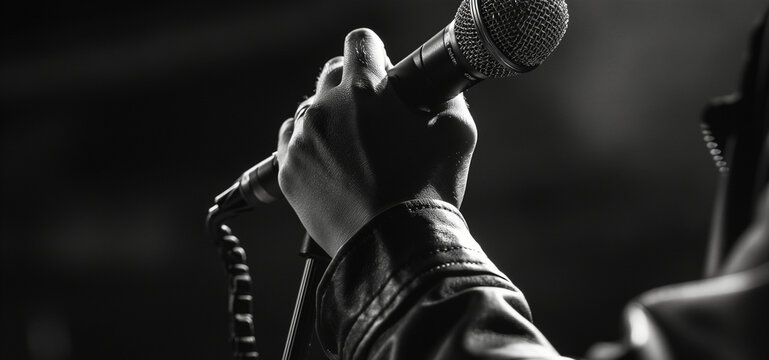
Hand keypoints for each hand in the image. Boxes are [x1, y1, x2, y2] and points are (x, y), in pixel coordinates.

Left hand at [276, 28, 476, 256]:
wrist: (393, 250)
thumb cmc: (427, 192)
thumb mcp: (457, 134)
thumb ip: (446, 99)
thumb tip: (438, 91)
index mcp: (364, 91)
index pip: (360, 42)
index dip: (376, 54)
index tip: (384, 75)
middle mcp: (325, 109)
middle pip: (332, 73)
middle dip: (353, 86)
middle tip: (374, 118)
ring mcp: (301, 142)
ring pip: (309, 110)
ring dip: (330, 119)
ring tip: (353, 150)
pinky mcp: (287, 173)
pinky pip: (290, 143)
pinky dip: (308, 147)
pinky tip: (332, 165)